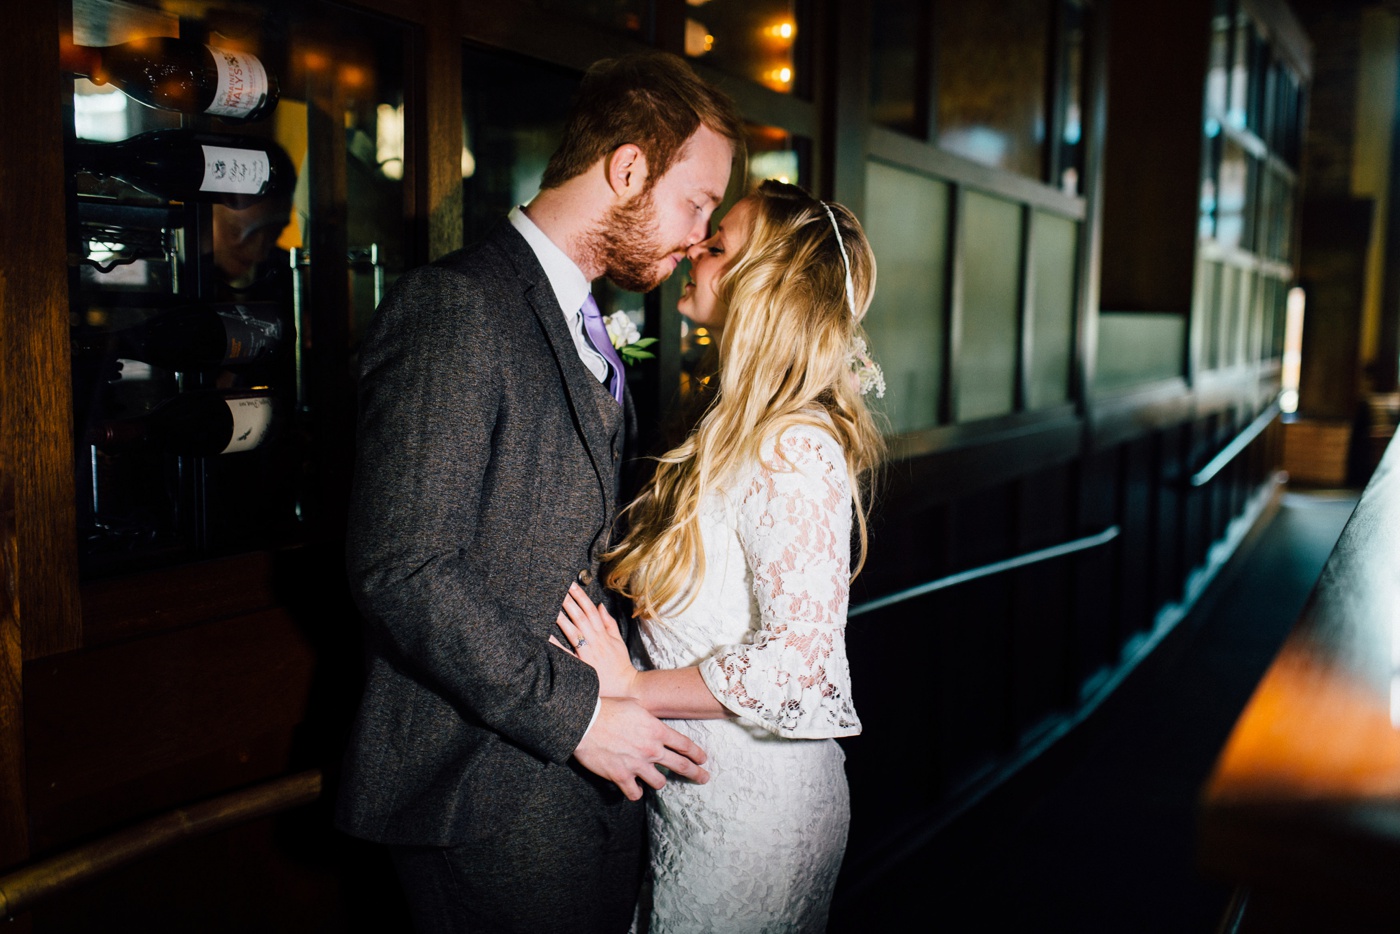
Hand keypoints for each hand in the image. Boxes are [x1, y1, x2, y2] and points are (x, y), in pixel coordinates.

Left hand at [552, 583, 639, 699]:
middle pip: (581, 617)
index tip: (572, 584)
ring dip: (562, 617)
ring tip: (551, 605)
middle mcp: (595, 641)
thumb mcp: (618, 641)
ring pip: (573, 631)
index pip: (591, 610)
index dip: (581, 596)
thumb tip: (600, 606)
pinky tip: (546, 635)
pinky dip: (556, 644)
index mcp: (603, 634)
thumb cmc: (621, 665)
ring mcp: (588, 654)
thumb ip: (609, 623)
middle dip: (569, 601)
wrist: (626, 686)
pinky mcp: (582, 666)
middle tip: (558, 588)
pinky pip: (566, 654)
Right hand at [573, 696, 709, 799]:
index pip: (685, 745)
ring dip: (658, 781)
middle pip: (681, 766)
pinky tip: (634, 788)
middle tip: (704, 778)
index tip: (703, 760)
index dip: (697, 754)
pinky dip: (635, 792)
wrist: (584, 721)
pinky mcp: (621, 776)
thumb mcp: (634, 705)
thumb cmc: (607, 709)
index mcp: (656, 730)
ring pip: (659, 782)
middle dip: (696, 773)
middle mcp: (651, 749)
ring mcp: (637, 764)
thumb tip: (652, 718)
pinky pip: (635, 793)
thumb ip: (648, 716)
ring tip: (655, 779)